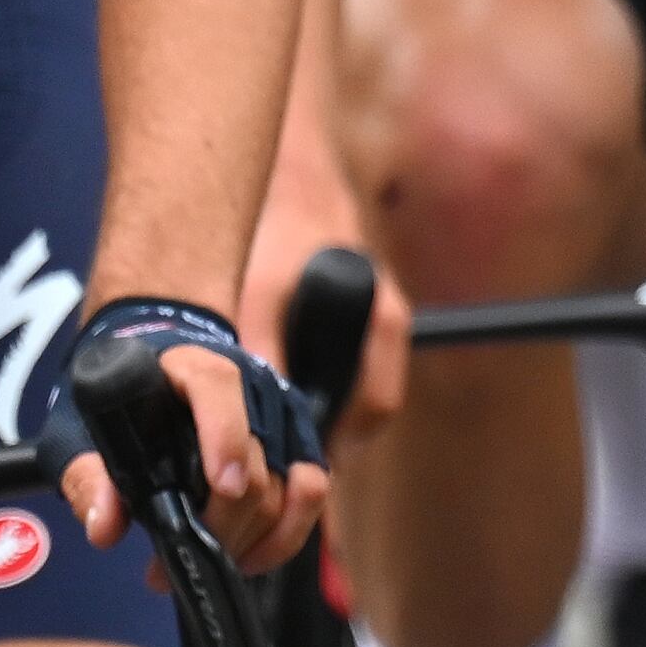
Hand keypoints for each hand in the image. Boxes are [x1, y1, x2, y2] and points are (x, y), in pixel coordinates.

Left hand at [47, 297, 331, 572]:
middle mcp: (247, 385)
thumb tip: (104, 527)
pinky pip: (311, 493)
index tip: (223, 487)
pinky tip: (247, 559)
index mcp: (187, 367)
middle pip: (255, 462)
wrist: (160, 374)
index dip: (226, 436)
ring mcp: (280, 414)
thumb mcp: (83, 433)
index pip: (218, 386)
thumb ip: (89, 478)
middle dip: (219, 528)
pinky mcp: (298, 443)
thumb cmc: (121, 404)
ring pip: (287, 487)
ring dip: (246, 541)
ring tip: (199, 567)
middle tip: (164, 571)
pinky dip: (285, 536)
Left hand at [242, 170, 409, 449]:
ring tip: (276, 435)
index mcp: (381, 323)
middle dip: (328, 439)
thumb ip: (263, 350)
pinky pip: (348, 370)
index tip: (297, 468)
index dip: (337, 446)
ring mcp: (376, 321)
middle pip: (367, 409)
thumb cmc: (280, 228)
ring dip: (324, 416)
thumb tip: (257, 416)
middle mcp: (388, 326)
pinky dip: (321, 390)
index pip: (374, 408)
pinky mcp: (358, 316)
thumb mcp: (262, 290)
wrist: (295, 178)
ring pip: (357, 392)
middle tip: (281, 462)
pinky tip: (281, 393)